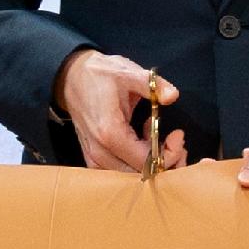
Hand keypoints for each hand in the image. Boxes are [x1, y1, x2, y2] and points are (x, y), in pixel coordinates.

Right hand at [55, 49, 181, 173]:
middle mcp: (100, 152)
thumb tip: (172, 95)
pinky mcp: (93, 158)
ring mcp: (94, 158)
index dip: (169, 153)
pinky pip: (120, 171)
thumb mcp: (127, 72)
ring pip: (131, 176)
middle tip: (175, 139)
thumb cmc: (99, 75)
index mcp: (110, 134)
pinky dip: (137, 161)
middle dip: (165, 161)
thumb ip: (152, 84)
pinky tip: (142, 139)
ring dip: (151, 161)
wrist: (70, 77)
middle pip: (141, 175)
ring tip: (158, 134)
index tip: (178, 135)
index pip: (147, 162)